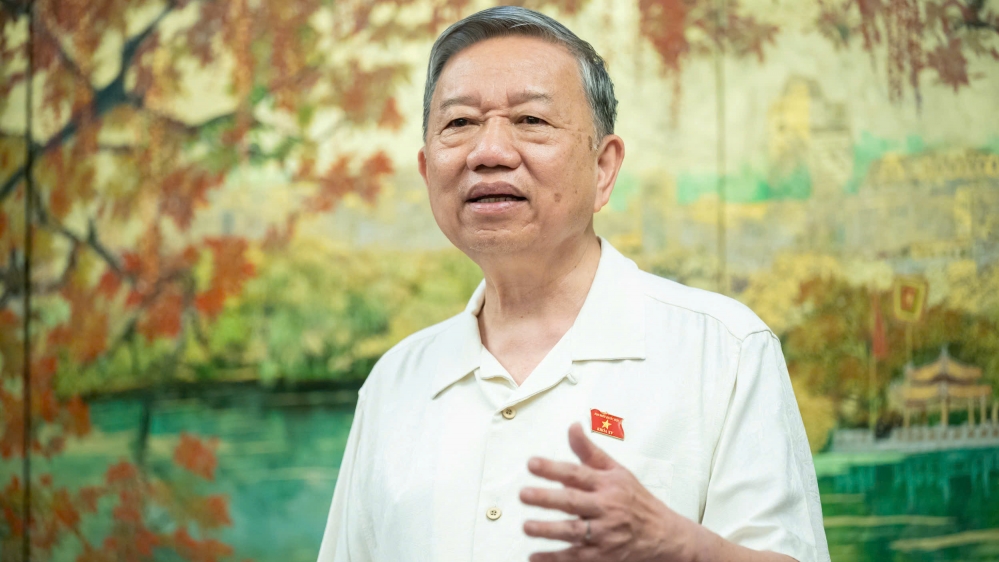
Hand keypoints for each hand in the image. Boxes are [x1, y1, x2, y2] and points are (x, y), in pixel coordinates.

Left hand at [519, 422, 697, 561]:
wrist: (664, 536)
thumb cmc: (636, 500)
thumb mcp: (617, 471)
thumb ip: (589, 452)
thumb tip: (572, 427)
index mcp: (607, 484)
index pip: (577, 473)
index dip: (553, 468)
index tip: (532, 464)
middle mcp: (606, 508)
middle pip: (573, 502)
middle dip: (547, 499)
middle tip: (524, 495)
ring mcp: (605, 534)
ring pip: (573, 532)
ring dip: (548, 530)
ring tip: (527, 527)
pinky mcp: (603, 556)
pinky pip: (575, 557)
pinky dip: (554, 559)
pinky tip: (534, 556)